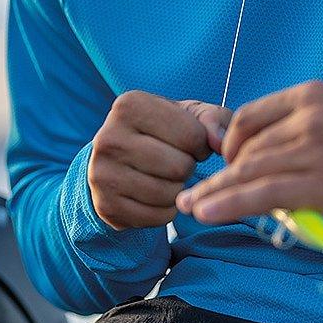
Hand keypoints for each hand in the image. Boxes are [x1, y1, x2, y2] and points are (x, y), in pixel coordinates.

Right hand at [88, 90, 231, 229]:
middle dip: (188, 167)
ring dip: (178, 189)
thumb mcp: (190, 114)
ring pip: (169, 194)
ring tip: (166, 176)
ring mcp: (101, 173)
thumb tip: (220, 143)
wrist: (119, 161)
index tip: (189, 142)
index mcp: (130, 105)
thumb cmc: (164, 132)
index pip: (192, 135)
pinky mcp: (105, 206)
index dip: (201, 144)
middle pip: (180, 167)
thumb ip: (214, 119)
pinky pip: (157, 217)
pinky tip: (156, 195)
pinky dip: (166, 211)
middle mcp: (108, 137)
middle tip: (176, 161)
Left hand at [175, 81, 322, 223]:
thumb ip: (301, 125)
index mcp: (310, 95)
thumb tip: (263, 155)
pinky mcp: (322, 186)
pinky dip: (229, 203)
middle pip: (246, 148)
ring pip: (248, 172)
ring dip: (214, 192)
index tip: (226, 162)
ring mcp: (314, 151)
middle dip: (219, 174)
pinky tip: (208, 211)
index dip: (230, 143)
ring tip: (192, 208)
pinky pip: (264, 194)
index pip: (249, 116)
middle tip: (196, 194)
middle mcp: (307, 118)